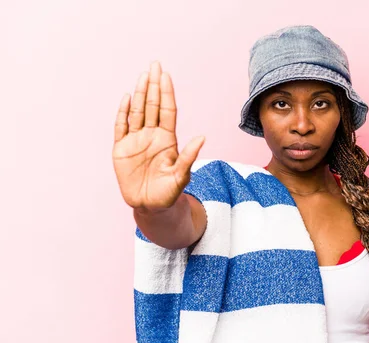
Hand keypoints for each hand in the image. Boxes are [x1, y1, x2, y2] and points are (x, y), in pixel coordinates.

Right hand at [113, 61, 204, 210]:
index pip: (167, 110)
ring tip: (143, 75)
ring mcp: (136, 140)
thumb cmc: (169, 192)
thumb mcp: (181, 176)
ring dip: (140, 94)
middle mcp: (152, 136)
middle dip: (153, 85)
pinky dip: (123, 112)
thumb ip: (189, 156)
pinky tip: (127, 97)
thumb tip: (202, 138)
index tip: (166, 75)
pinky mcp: (121, 149)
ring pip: (138, 112)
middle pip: (153, 105)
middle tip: (154, 64)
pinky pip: (121, 127)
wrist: (151, 206)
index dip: (166, 93)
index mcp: (167, 139)